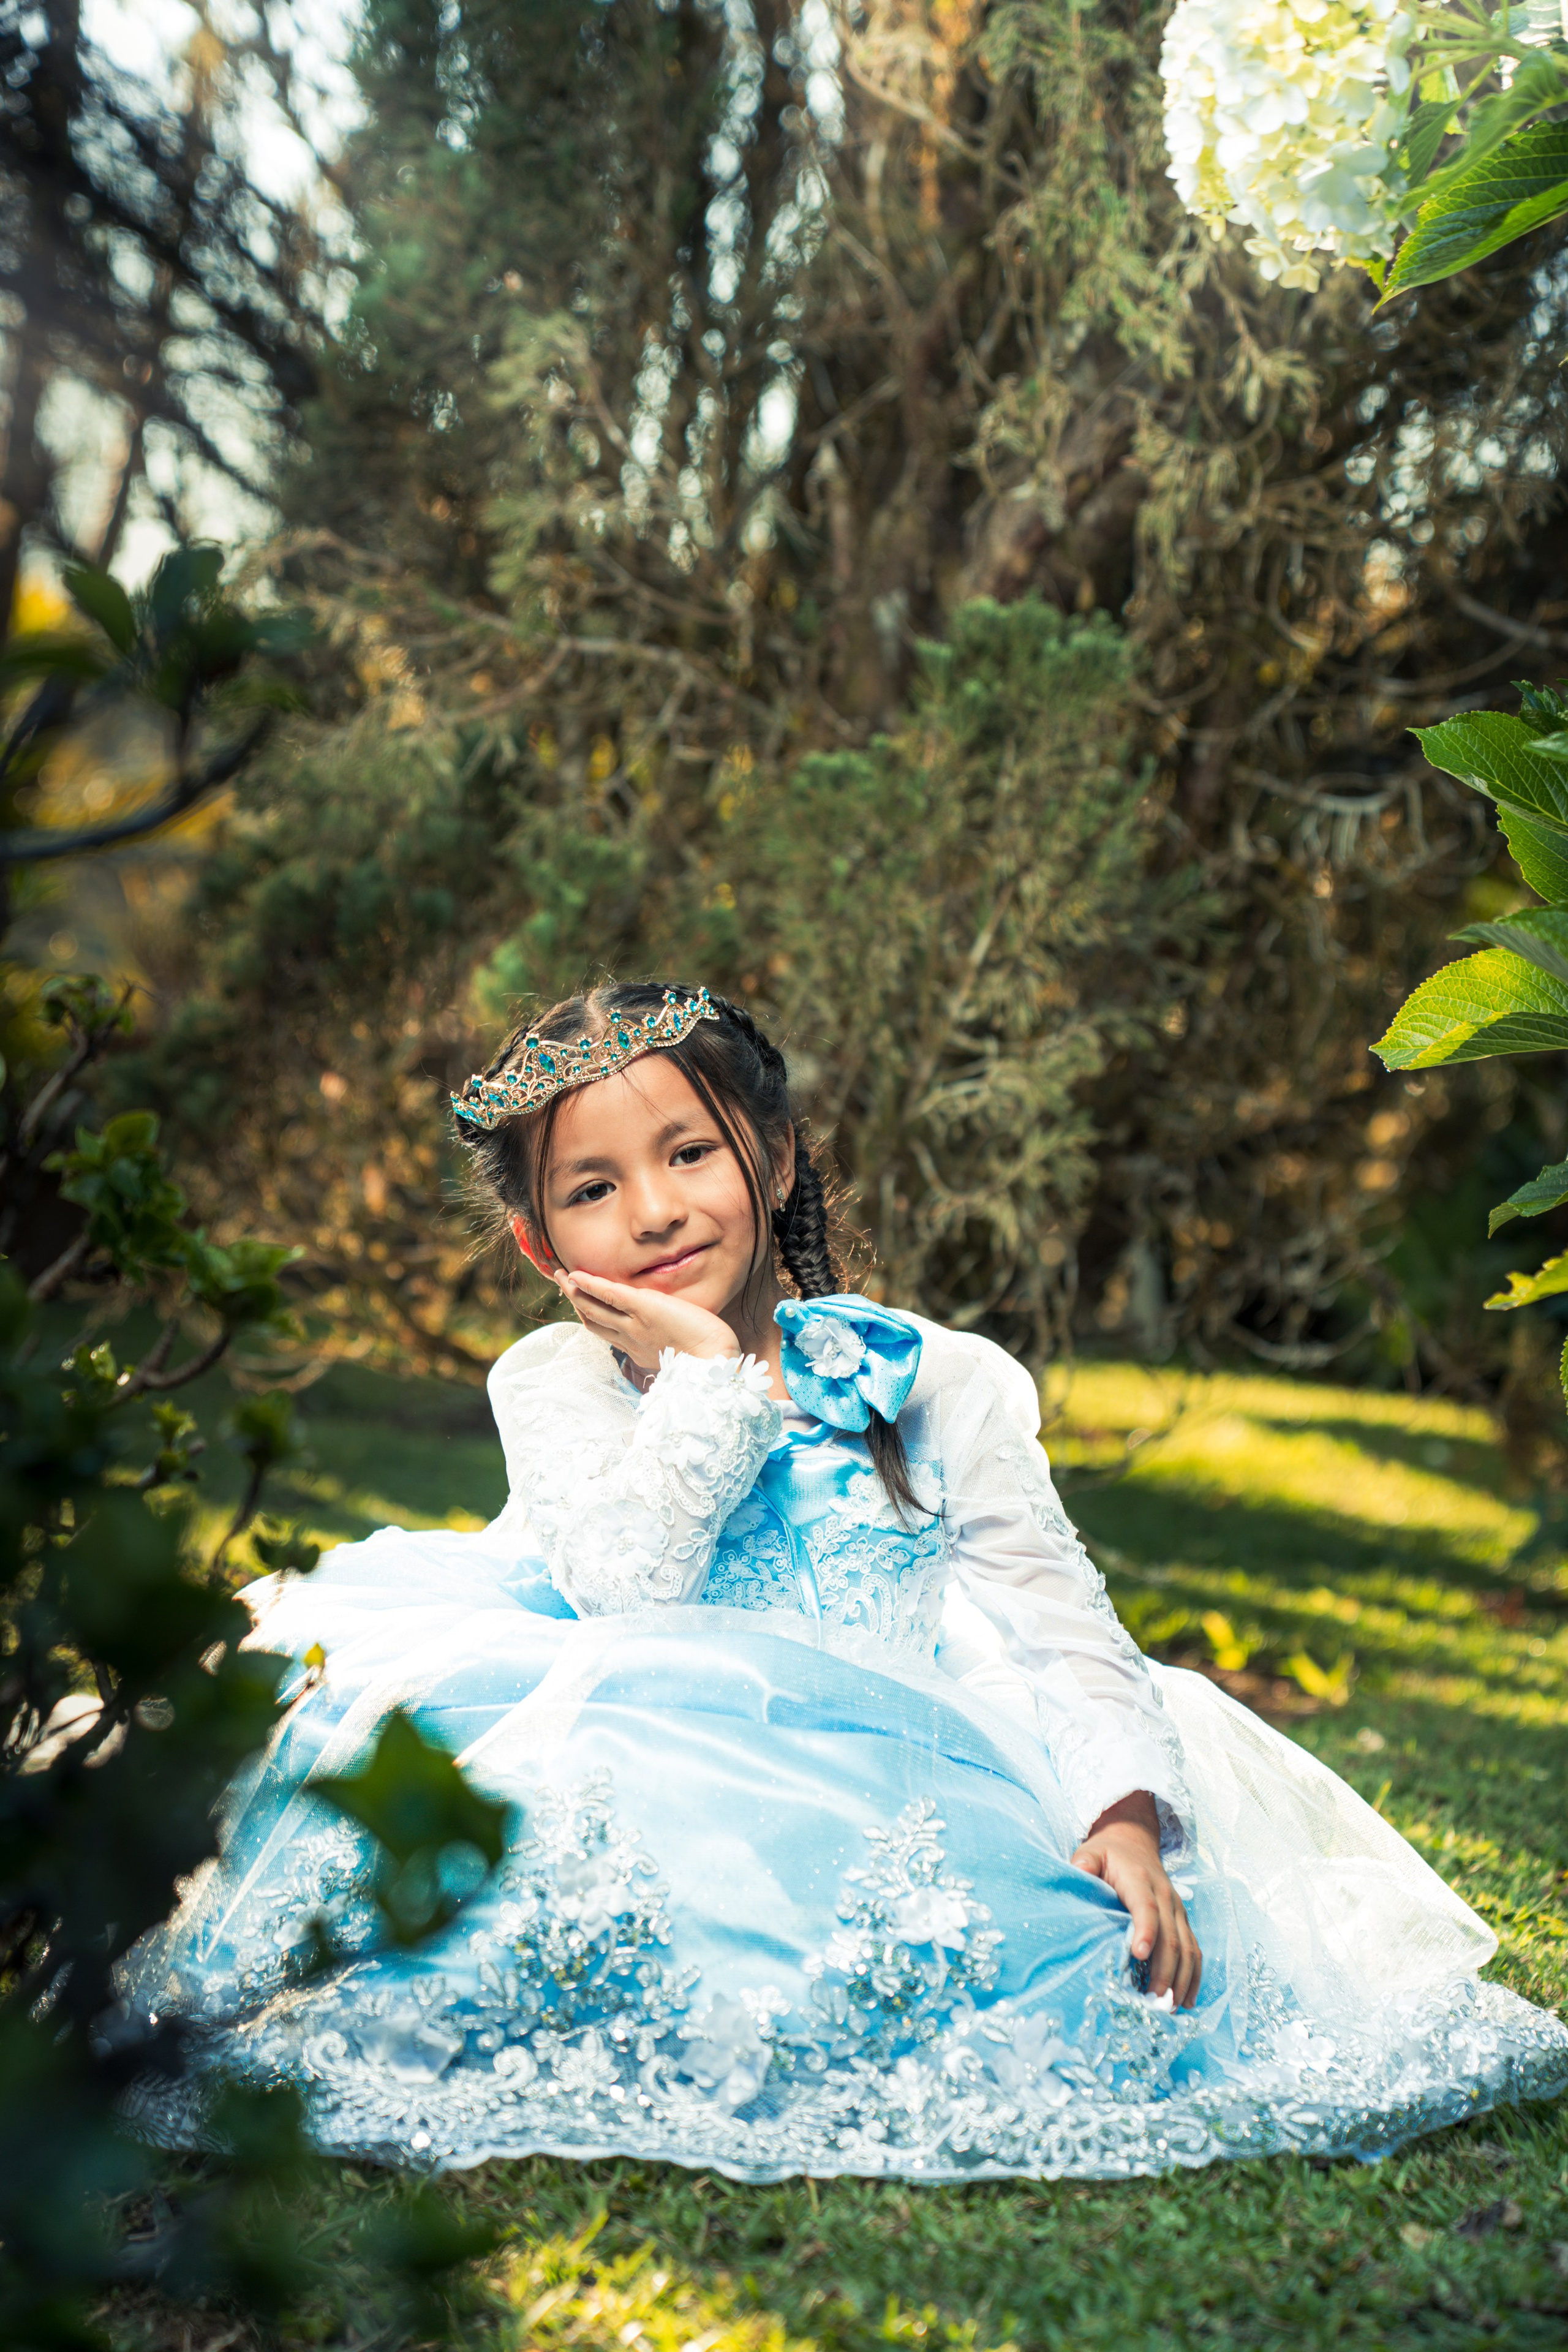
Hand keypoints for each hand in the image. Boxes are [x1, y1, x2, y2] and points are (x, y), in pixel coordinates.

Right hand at [555, 1268, 739, 1372]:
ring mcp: (634, 1325)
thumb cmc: (706, 1358)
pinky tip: (577, 1276)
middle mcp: (630, 1339)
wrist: (715, 1362)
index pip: (605, 1331)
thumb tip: (660, 1337)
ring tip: (561, 1275)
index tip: (579, 1302)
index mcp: (638, 1349)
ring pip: (594, 1308)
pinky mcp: (644, 1309)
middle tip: (561, 1282)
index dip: (588, 1315)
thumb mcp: (677, 1351)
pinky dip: (591, 1285)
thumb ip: (663, 1342)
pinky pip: (610, 1295)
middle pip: (592, 1319)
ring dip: (574, 1290)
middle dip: (573, 1300)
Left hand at [1071, 1791, 1201, 2008]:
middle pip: (1171, 1936)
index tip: (1139, 1955)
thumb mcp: (1092, 1851)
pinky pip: (1194, 1949)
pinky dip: (1193, 1975)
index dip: (1146, 1931)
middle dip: (1165, 1970)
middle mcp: (1165, 1896)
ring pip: (1188, 1947)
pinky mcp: (1182, 1920)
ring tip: (1171, 2008)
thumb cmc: (1108, 1852)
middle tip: (1154, 2000)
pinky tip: (1186, 1999)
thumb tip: (1077, 1870)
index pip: (1147, 1908)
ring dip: (1182, 1978)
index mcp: (1141, 1881)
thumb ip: (1084, 1861)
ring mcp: (1177, 1910)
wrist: (1134, 1840)